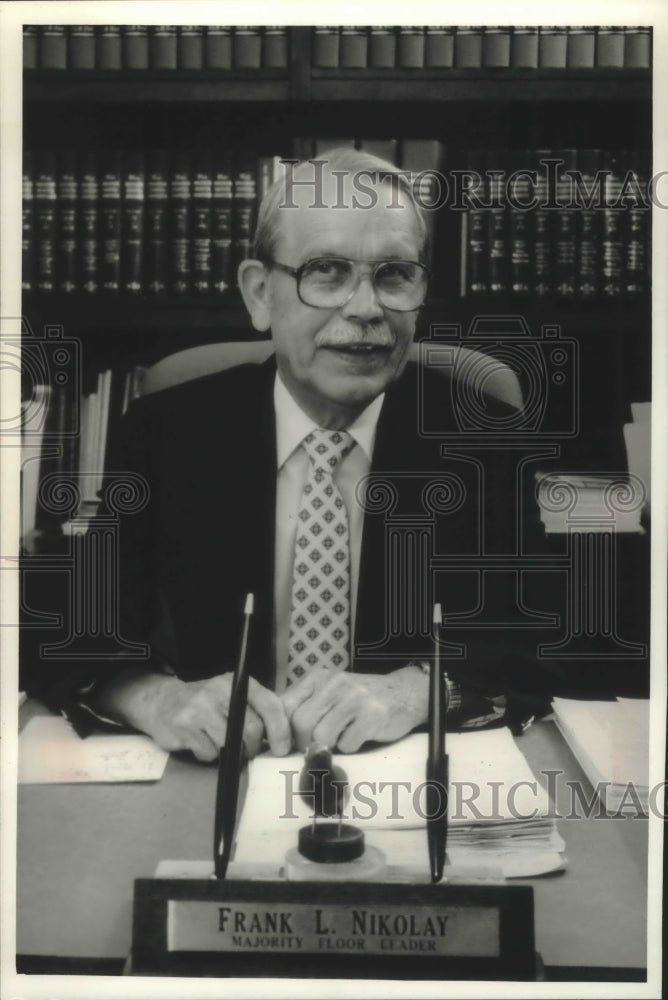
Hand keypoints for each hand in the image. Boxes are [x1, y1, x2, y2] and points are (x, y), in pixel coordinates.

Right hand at [91, 669, 291, 761]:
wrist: (161, 701)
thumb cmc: (206, 703)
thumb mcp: (231, 696)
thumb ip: (256, 710)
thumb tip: (283, 738)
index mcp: (236, 682)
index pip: (268, 703)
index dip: (280, 729)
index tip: (282, 748)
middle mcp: (218, 691)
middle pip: (251, 729)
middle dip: (253, 747)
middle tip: (248, 752)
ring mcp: (198, 708)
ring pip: (229, 745)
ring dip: (229, 753)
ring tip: (220, 744)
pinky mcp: (182, 726)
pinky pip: (208, 753)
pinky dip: (208, 755)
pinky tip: (200, 742)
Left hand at [280, 665, 428, 752]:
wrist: (404, 693)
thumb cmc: (361, 700)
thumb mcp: (330, 693)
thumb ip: (306, 707)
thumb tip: (277, 736)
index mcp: (319, 678)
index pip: (285, 706)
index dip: (282, 731)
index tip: (285, 747)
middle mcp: (335, 683)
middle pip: (301, 723)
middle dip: (304, 743)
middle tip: (314, 749)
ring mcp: (355, 698)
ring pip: (322, 736)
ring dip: (328, 747)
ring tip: (339, 742)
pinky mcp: (373, 715)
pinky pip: (347, 743)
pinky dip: (350, 748)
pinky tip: (358, 738)